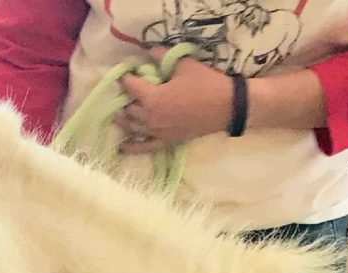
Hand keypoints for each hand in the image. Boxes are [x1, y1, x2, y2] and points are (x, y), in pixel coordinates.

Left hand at [115, 46, 232, 154]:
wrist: (229, 106)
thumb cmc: (206, 84)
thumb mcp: (184, 64)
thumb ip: (163, 56)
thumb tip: (147, 50)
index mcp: (151, 98)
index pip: (130, 86)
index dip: (127, 77)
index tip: (128, 72)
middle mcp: (149, 117)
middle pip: (128, 108)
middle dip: (125, 98)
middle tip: (129, 91)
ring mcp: (156, 132)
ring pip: (132, 127)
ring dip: (124, 119)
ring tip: (119, 113)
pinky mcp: (166, 141)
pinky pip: (144, 147)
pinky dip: (132, 147)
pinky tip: (122, 148)